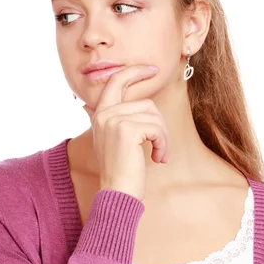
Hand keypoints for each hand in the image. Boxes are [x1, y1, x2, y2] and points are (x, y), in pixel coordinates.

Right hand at [82, 64, 169, 201]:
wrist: (117, 194)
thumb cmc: (123, 171)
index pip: (116, 81)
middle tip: (162, 146)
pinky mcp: (126, 130)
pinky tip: (158, 159)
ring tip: (159, 155)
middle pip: (146, 103)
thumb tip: (137, 102)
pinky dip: (163, 144)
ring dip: (163, 137)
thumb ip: (120, 119)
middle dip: (159, 125)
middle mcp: (103, 114)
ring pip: (154, 116)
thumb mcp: (116, 141)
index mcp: (100, 115)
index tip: (153, 69)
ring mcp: (113, 120)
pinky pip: (157, 128)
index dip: (134, 71)